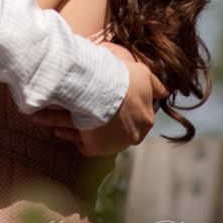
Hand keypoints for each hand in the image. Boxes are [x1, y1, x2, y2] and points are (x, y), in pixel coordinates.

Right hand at [30, 47, 166, 154]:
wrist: (100, 85)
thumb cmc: (122, 76)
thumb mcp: (144, 74)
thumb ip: (155, 84)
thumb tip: (164, 90)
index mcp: (146, 119)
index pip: (137, 118)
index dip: (123, 109)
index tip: (109, 100)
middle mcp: (133, 135)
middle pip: (115, 128)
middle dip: (102, 121)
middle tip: (88, 110)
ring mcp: (114, 143)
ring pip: (96, 135)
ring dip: (77, 127)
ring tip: (60, 119)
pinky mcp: (96, 148)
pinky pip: (82, 143)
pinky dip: (70, 136)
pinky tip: (58, 130)